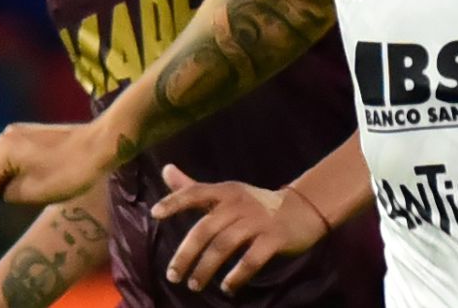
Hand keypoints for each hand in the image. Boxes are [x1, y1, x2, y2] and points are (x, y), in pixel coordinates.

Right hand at [0, 122, 108, 245]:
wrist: (104, 143)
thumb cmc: (72, 170)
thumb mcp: (33, 192)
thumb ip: (7, 194)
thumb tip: (1, 191)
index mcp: (2, 150)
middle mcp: (5, 138)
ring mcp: (17, 136)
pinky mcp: (29, 138)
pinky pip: (8, 164)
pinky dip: (1, 180)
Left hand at [153, 164, 328, 295]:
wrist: (302, 210)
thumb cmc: (255, 205)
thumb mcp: (226, 193)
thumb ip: (194, 187)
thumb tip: (165, 169)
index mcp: (226, 192)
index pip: (196, 192)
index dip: (175, 201)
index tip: (155, 214)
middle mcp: (240, 204)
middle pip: (206, 229)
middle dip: (186, 255)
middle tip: (174, 276)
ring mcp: (258, 221)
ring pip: (225, 246)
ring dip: (206, 269)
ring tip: (194, 285)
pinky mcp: (274, 238)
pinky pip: (251, 259)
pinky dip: (237, 276)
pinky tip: (227, 287)